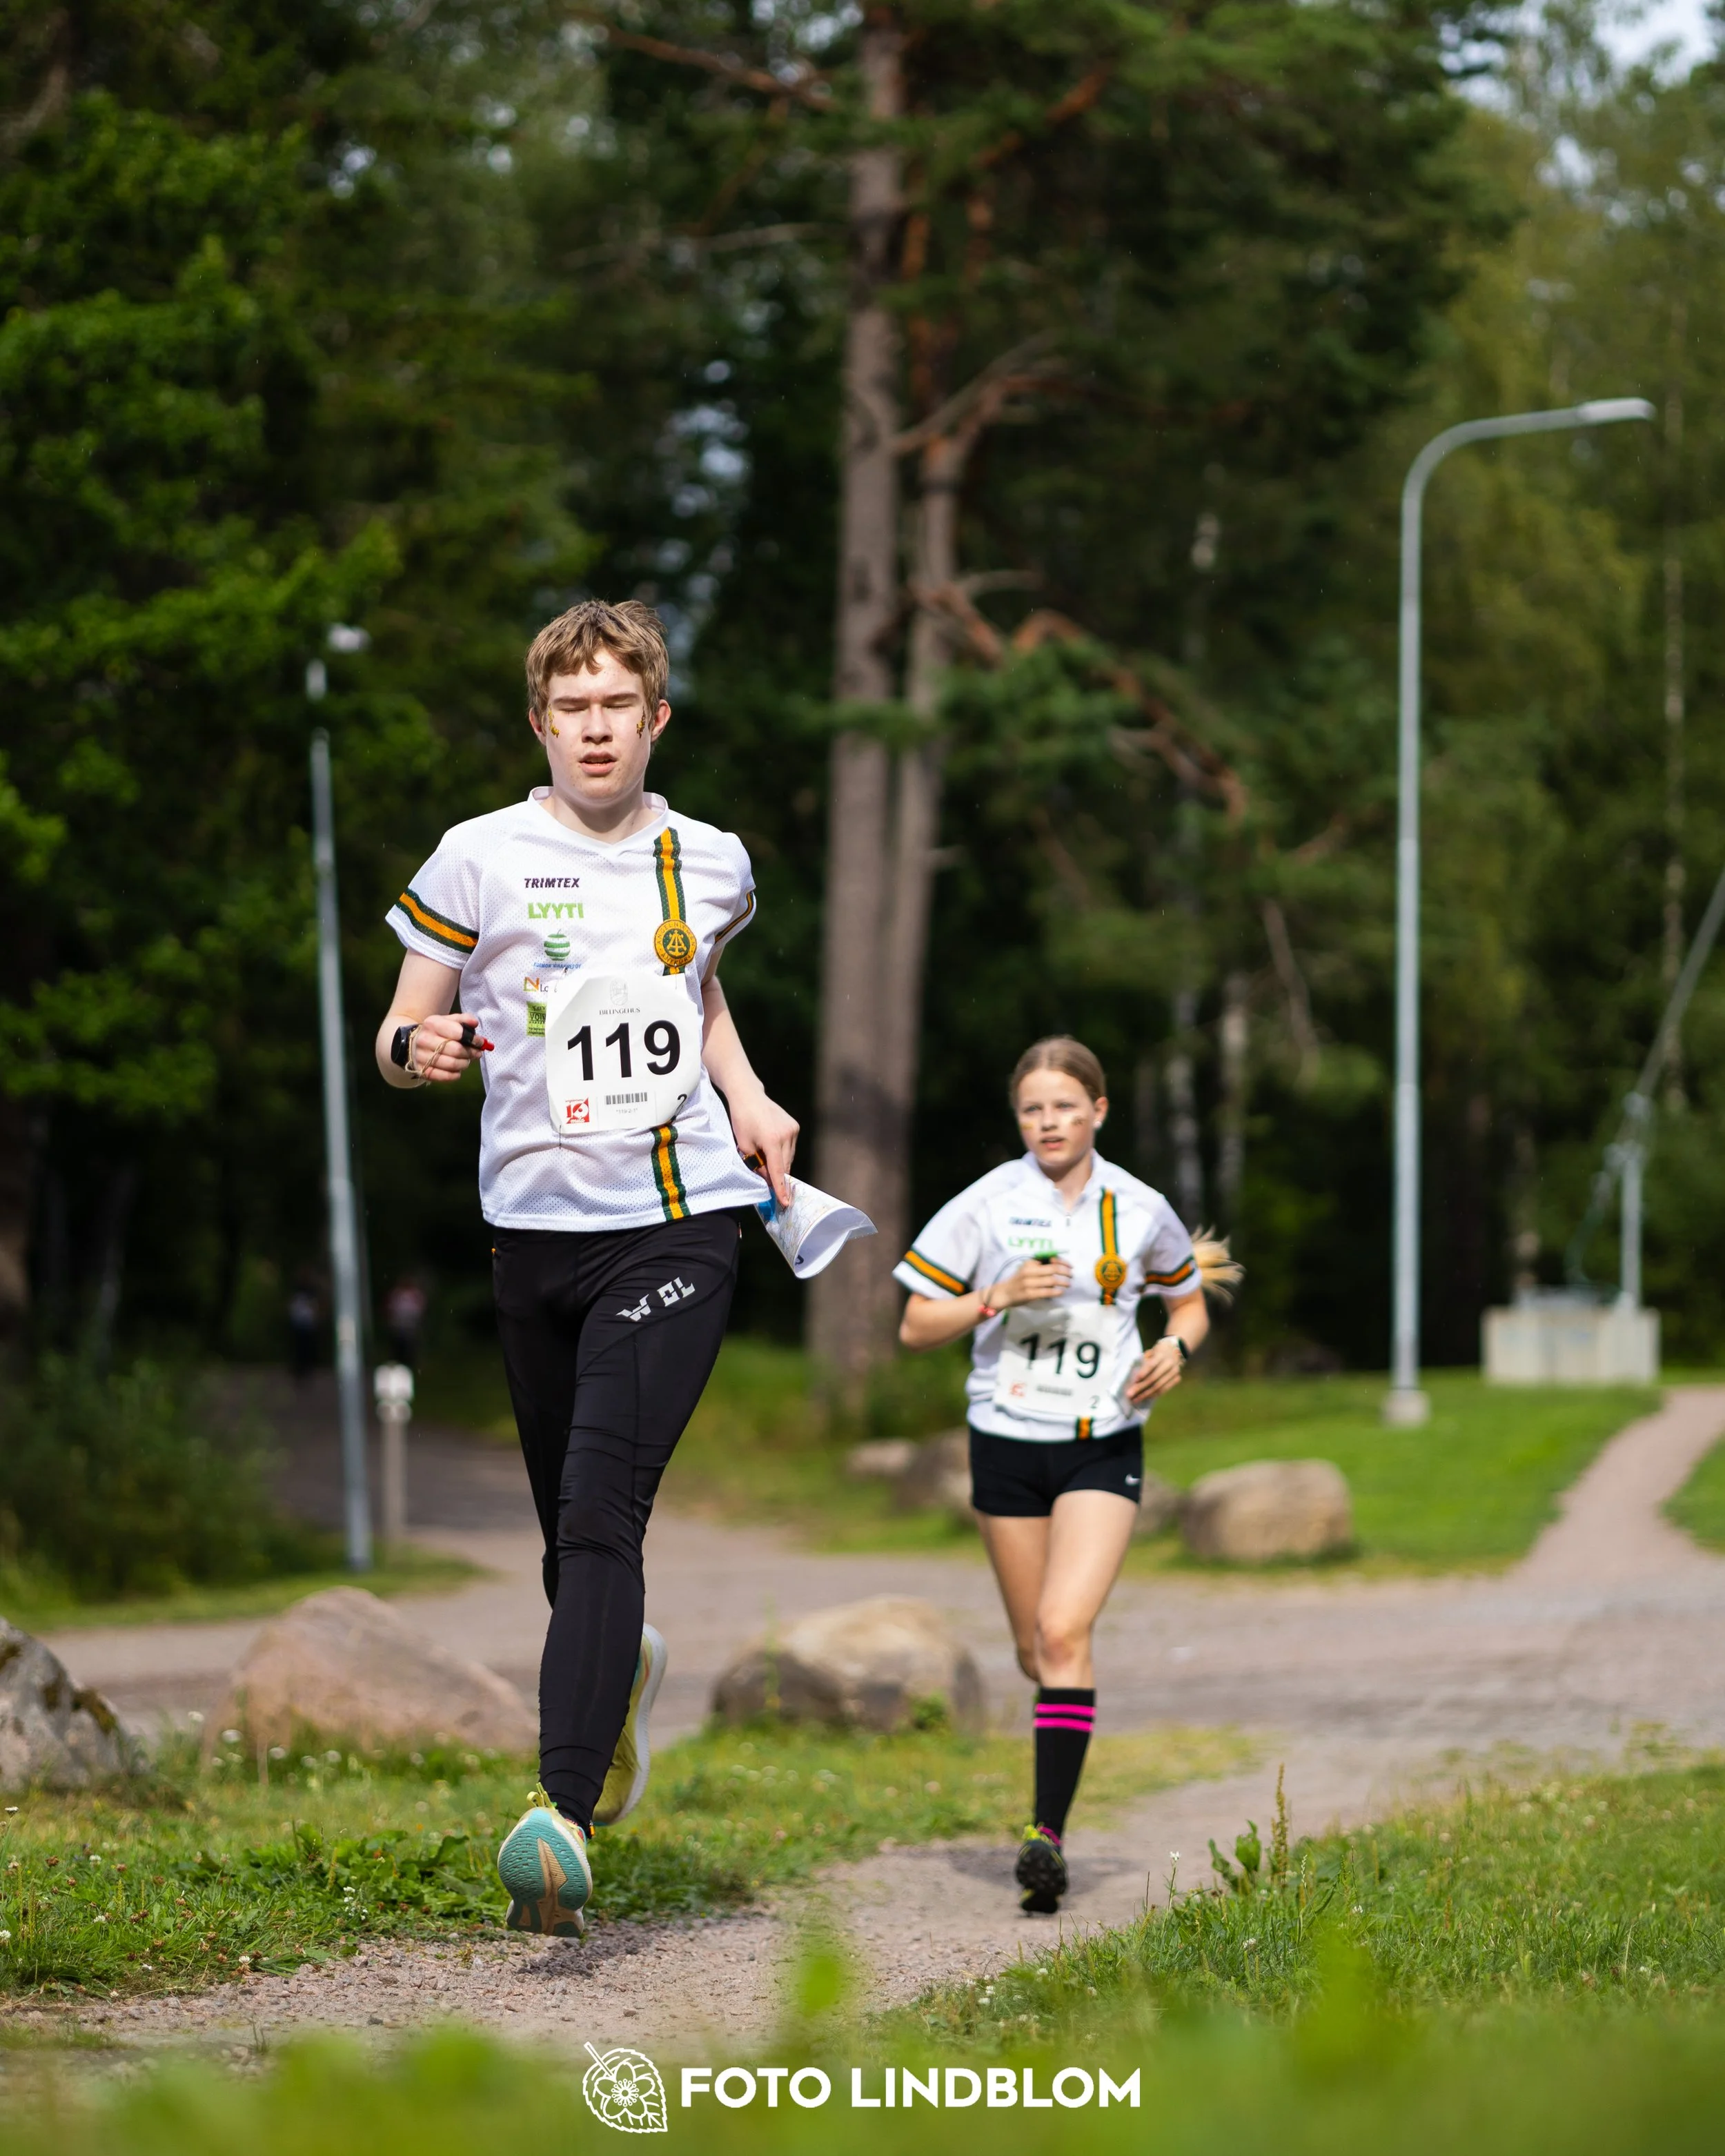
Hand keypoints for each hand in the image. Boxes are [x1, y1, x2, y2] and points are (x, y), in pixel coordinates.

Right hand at [409, 1013, 486, 1083]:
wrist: (412, 1043)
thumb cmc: (436, 1032)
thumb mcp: (447, 1021)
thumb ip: (463, 1020)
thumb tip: (475, 1023)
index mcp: (432, 1024)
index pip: (458, 1033)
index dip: (473, 1039)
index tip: (480, 1042)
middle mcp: (424, 1040)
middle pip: (456, 1050)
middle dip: (470, 1053)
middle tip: (476, 1053)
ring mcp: (421, 1056)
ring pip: (451, 1064)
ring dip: (464, 1064)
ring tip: (466, 1060)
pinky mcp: (422, 1070)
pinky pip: (445, 1076)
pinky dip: (455, 1074)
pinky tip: (457, 1070)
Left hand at [729, 1086, 798, 1206]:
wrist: (748, 1095)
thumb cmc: (742, 1119)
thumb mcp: (744, 1145)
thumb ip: (757, 1164)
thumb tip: (768, 1178)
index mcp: (772, 1140)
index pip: (778, 1170)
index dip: (781, 1188)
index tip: (785, 1202)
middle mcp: (786, 1135)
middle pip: (785, 1165)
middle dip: (776, 1174)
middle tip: (764, 1177)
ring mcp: (792, 1130)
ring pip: (789, 1157)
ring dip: (779, 1162)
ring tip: (763, 1154)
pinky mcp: (794, 1126)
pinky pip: (790, 1147)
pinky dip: (782, 1152)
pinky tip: (770, 1146)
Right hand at [991, 1255, 1071, 1309]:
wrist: (1004, 1293)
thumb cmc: (1018, 1280)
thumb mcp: (1027, 1269)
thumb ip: (1040, 1267)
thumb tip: (1059, 1265)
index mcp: (1030, 1263)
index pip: (1050, 1259)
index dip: (1063, 1262)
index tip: (1070, 1266)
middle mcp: (1029, 1271)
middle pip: (1053, 1269)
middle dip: (1066, 1272)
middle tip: (1071, 1275)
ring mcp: (1028, 1283)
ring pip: (1051, 1280)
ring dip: (1063, 1282)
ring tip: (1069, 1284)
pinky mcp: (1029, 1294)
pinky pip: (1046, 1292)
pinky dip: (1056, 1291)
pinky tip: (1061, 1292)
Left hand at [1125, 1335, 1185, 1404]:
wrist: (1178, 1349)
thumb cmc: (1160, 1350)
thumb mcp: (1152, 1351)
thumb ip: (1145, 1361)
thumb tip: (1134, 1377)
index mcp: (1162, 1355)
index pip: (1151, 1365)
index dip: (1142, 1373)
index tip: (1134, 1381)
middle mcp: (1169, 1364)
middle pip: (1153, 1378)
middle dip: (1140, 1388)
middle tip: (1130, 1394)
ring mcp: (1175, 1372)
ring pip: (1159, 1387)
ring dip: (1146, 1394)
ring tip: (1136, 1400)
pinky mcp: (1177, 1379)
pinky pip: (1164, 1390)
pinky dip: (1154, 1395)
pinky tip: (1146, 1398)